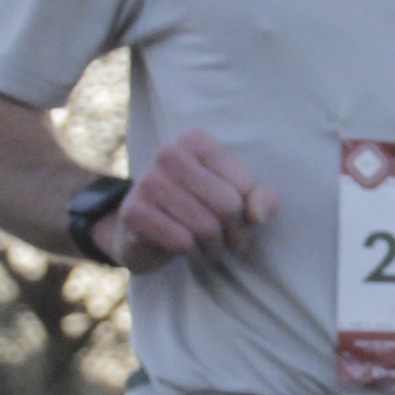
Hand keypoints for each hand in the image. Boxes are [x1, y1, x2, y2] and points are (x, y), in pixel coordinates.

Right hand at [108, 130, 279, 274]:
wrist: (143, 230)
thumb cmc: (199, 207)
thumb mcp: (237, 197)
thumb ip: (261, 198)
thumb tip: (257, 214)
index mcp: (195, 141)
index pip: (244, 184)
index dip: (250, 213)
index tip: (241, 222)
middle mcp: (168, 153)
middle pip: (227, 205)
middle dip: (235, 233)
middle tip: (230, 242)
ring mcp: (147, 181)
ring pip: (206, 226)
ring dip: (215, 247)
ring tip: (211, 248)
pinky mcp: (134, 212)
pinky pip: (182, 241)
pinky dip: (193, 253)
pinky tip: (189, 251)